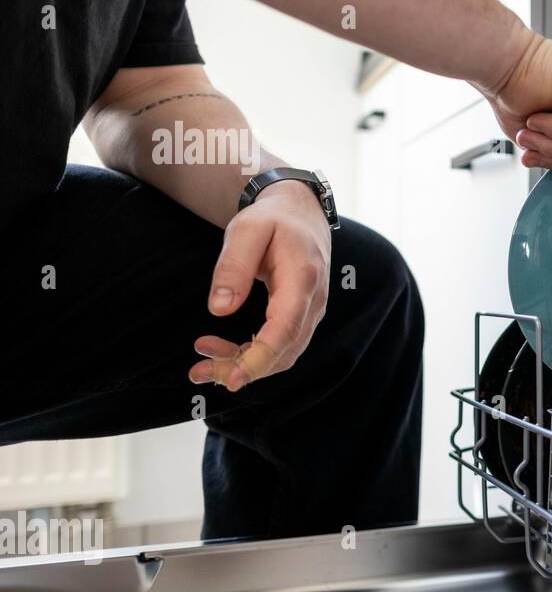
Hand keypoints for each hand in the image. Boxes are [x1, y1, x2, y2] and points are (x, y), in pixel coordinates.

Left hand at [188, 180, 331, 391]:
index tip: (232, 379)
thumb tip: (219, 310)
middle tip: (198, 371)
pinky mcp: (299, 317)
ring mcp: (310, 312)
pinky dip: (250, 356)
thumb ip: (233, 267)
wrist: (301, 213)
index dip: (260, 358)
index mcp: (303, 279)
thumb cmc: (273, 219)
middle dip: (243, 368)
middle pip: (284, 351)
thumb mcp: (247, 230)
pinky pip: (280, 346)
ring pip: (282, 354)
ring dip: (243, 365)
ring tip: (201, 365)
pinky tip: (222, 353)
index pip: (285, 329)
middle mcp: (313, 302)